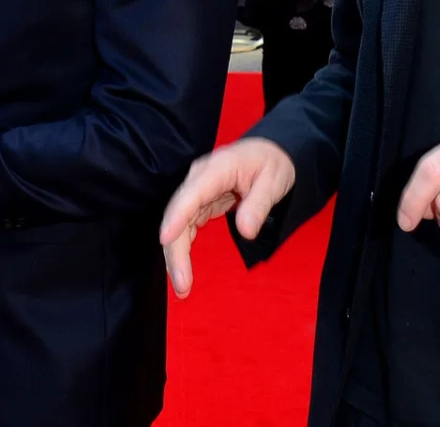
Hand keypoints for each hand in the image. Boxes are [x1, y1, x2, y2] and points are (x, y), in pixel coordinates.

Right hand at [158, 137, 296, 297]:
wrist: (270, 153)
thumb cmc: (272, 163)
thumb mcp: (274, 181)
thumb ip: (259, 204)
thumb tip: (246, 232)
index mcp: (217, 169)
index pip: (191, 195)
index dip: (176, 217)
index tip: (165, 239)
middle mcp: (199, 179)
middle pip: (178, 214)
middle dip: (175, 250)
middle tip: (182, 285)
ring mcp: (197, 191)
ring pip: (178, 224)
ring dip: (176, 255)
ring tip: (182, 287)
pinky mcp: (200, 202)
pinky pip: (185, 226)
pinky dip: (183, 248)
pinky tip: (183, 269)